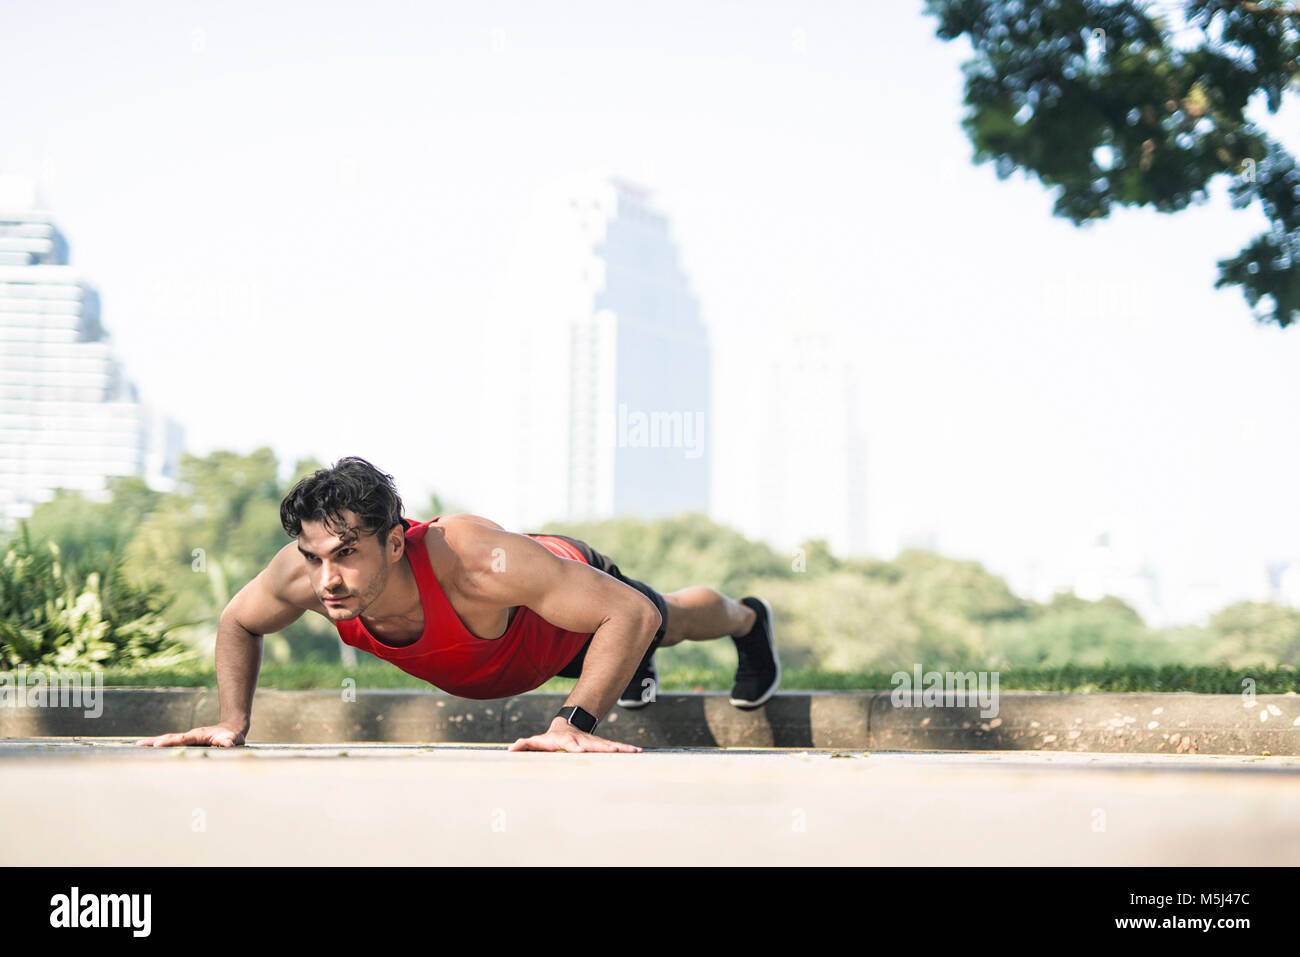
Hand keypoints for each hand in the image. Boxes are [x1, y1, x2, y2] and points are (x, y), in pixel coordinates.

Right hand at [135, 724, 245, 747]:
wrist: (231, 729)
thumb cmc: (232, 736)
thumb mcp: (233, 739)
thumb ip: (229, 741)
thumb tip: (228, 743)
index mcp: (198, 735)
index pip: (182, 739)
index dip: (170, 742)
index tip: (157, 745)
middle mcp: (190, 735)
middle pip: (170, 738)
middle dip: (155, 741)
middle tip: (139, 745)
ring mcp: (187, 737)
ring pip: (168, 739)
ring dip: (153, 742)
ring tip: (137, 746)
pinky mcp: (186, 741)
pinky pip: (171, 743)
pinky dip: (159, 744)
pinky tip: (148, 747)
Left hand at [508, 717, 640, 752]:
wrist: (566, 727)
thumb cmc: (550, 739)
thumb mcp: (537, 742)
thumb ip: (525, 745)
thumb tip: (510, 749)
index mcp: (567, 741)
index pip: (570, 744)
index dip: (574, 747)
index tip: (579, 751)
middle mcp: (582, 740)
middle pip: (594, 744)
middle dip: (603, 747)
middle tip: (613, 751)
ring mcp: (593, 742)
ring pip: (607, 745)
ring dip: (620, 748)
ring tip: (632, 752)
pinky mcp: (601, 746)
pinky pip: (614, 748)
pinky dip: (626, 750)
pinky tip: (638, 753)